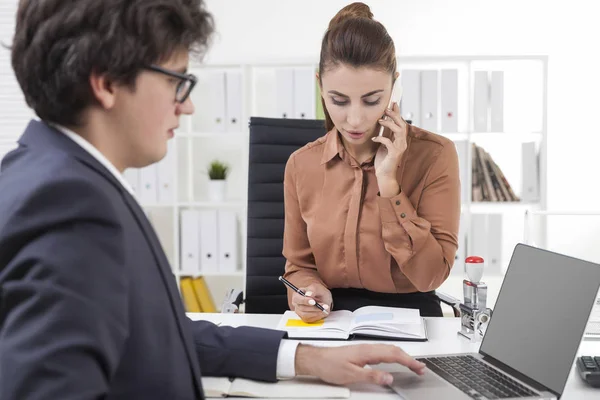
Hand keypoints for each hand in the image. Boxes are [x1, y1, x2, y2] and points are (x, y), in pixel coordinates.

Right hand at [291, 283, 331, 322]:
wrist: (324, 299)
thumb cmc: (319, 292)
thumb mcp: (318, 287)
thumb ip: (313, 289)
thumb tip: (308, 294)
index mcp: (297, 294)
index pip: (297, 299)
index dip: (304, 301)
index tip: (313, 302)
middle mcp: (296, 304)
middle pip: (302, 308)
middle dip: (314, 307)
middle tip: (324, 305)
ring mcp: (300, 312)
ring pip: (306, 315)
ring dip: (317, 311)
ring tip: (325, 307)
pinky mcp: (305, 318)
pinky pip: (310, 319)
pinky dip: (318, 315)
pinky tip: (322, 311)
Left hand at [295, 343, 425, 385]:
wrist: (316, 359)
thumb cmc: (330, 365)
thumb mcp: (351, 375)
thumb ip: (372, 376)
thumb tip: (389, 378)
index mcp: (367, 351)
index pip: (393, 354)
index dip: (409, 361)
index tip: (420, 368)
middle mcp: (367, 347)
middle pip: (394, 350)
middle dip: (409, 358)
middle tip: (421, 369)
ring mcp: (365, 349)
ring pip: (389, 350)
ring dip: (402, 357)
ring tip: (412, 365)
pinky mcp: (361, 353)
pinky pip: (382, 352)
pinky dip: (393, 356)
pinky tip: (394, 361)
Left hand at [372, 102, 407, 180]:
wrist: (385, 175)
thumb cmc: (384, 160)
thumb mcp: (384, 144)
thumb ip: (385, 134)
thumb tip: (382, 123)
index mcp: (399, 139)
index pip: (401, 123)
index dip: (397, 113)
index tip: (393, 103)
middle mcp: (402, 142)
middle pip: (402, 124)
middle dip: (394, 115)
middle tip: (386, 109)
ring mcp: (399, 148)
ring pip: (399, 131)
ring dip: (389, 124)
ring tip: (380, 120)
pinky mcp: (394, 154)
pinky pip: (389, 142)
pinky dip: (381, 138)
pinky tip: (374, 138)